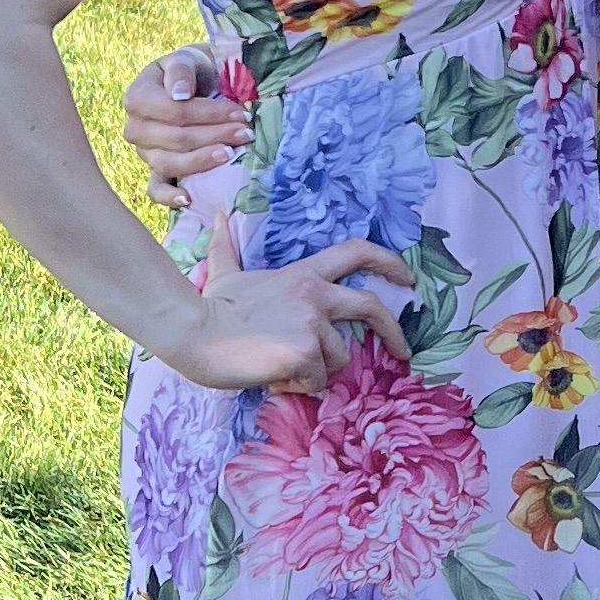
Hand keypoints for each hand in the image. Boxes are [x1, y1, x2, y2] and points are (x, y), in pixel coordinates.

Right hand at [125, 45, 249, 210]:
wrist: (193, 84)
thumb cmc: (191, 71)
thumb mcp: (185, 59)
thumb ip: (181, 70)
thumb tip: (180, 94)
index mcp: (137, 98)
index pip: (175, 112)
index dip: (209, 114)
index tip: (240, 112)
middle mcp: (135, 128)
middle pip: (177, 139)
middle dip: (215, 136)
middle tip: (245, 132)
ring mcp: (144, 152)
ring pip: (171, 163)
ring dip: (204, 161)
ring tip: (231, 154)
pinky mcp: (155, 170)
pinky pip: (155, 189)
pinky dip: (169, 197)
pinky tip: (188, 199)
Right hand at [159, 227, 410, 394]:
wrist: (191, 331)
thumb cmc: (208, 307)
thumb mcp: (225, 273)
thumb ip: (227, 246)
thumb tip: (220, 214)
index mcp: (302, 274)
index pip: (356, 252)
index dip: (388, 262)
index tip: (408, 278)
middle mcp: (314, 293)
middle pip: (371, 306)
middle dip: (395, 332)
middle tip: (403, 353)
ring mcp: (312, 323)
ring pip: (338, 358)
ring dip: (316, 371)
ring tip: (280, 367)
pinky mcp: (306, 352)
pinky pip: (316, 380)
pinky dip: (297, 385)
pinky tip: (272, 377)